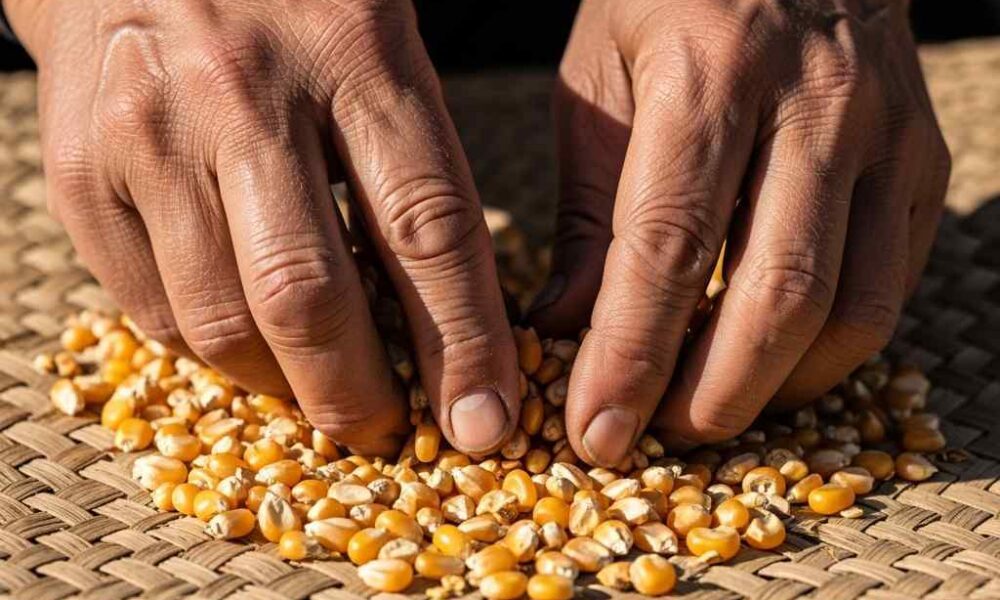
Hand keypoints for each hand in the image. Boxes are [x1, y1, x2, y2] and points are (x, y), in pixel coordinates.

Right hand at [6, 0, 518, 455]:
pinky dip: (211, 356)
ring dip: (285, 389)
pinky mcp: (82, 173)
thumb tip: (451, 316)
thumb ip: (414, 164)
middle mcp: (245, 96)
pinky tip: (250, 347)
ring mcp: (151, 135)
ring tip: (322, 398)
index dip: (465, 342)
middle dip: (362, 395)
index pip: (429, 228)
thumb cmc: (288, 2)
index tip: (485, 419)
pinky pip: (151, 311)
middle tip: (391, 433)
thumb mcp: (377, 46)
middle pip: (313, 297)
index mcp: (355, 54)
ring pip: (224, 321)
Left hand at [530, 0, 950, 464]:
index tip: (596, 433)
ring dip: (779, 390)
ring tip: (711, 412)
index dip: (631, 356)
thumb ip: (584, 215)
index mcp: (712, 71)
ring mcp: (886, 134)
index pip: (669, 246)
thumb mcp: (597, 85)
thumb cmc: (668, 8)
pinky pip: (891, 289)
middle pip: (775, 293)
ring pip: (853, 309)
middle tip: (656, 442)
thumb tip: (564, 336)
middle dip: (711, 395)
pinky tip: (772, 366)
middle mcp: (816, 103)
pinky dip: (830, 353)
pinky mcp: (923, 163)